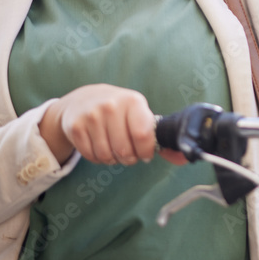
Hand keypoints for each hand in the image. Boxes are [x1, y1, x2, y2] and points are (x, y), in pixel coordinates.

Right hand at [40, 84, 187, 165]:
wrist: (83, 99)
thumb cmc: (119, 110)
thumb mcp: (138, 113)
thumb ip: (157, 135)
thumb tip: (183, 158)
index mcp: (133, 101)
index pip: (143, 135)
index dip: (145, 151)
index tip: (145, 154)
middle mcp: (111, 106)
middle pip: (125, 150)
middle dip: (129, 158)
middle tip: (128, 153)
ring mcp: (91, 116)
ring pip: (107, 155)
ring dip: (112, 159)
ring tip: (113, 148)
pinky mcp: (75, 127)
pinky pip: (91, 156)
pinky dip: (97, 158)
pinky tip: (99, 145)